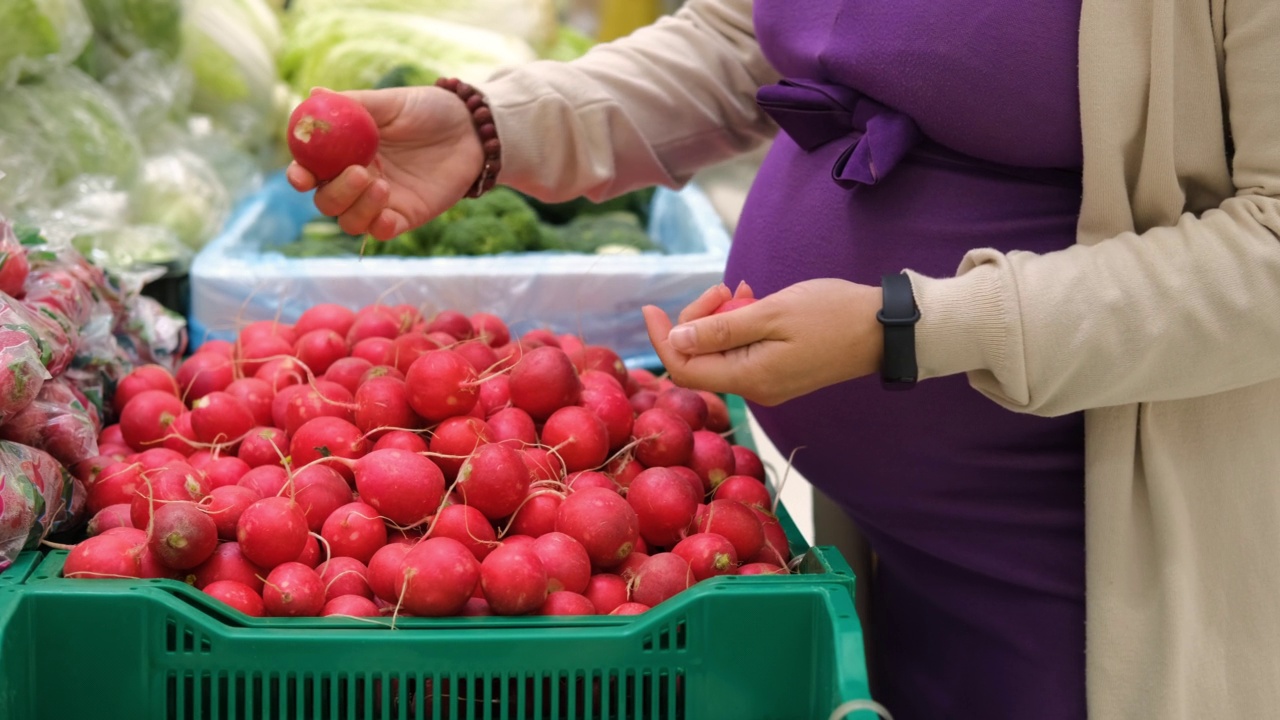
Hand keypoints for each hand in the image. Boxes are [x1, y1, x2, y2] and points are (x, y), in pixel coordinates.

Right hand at [285, 86, 483, 239]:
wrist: (471, 129)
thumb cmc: (427, 110)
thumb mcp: (391, 103)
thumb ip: (353, 105)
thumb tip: (314, 96)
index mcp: (346, 152)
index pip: (312, 170)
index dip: (300, 176)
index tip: (301, 176)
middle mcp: (358, 179)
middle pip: (327, 201)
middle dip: (335, 192)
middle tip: (361, 172)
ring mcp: (381, 200)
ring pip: (350, 221)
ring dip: (357, 208)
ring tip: (382, 184)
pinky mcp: (406, 216)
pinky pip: (382, 232)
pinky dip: (379, 226)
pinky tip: (389, 211)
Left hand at [641, 279, 883, 405]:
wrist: (886, 329)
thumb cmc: (833, 315)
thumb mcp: (772, 313)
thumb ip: (722, 328)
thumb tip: (678, 339)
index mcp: (750, 378)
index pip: (684, 368)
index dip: (662, 338)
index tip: (651, 308)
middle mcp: (754, 388)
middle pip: (700, 359)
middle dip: (698, 320)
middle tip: (722, 289)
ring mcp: (767, 382)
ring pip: (720, 352)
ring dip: (720, 318)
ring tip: (741, 290)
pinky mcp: (780, 371)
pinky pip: (743, 350)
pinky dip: (740, 323)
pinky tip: (752, 298)